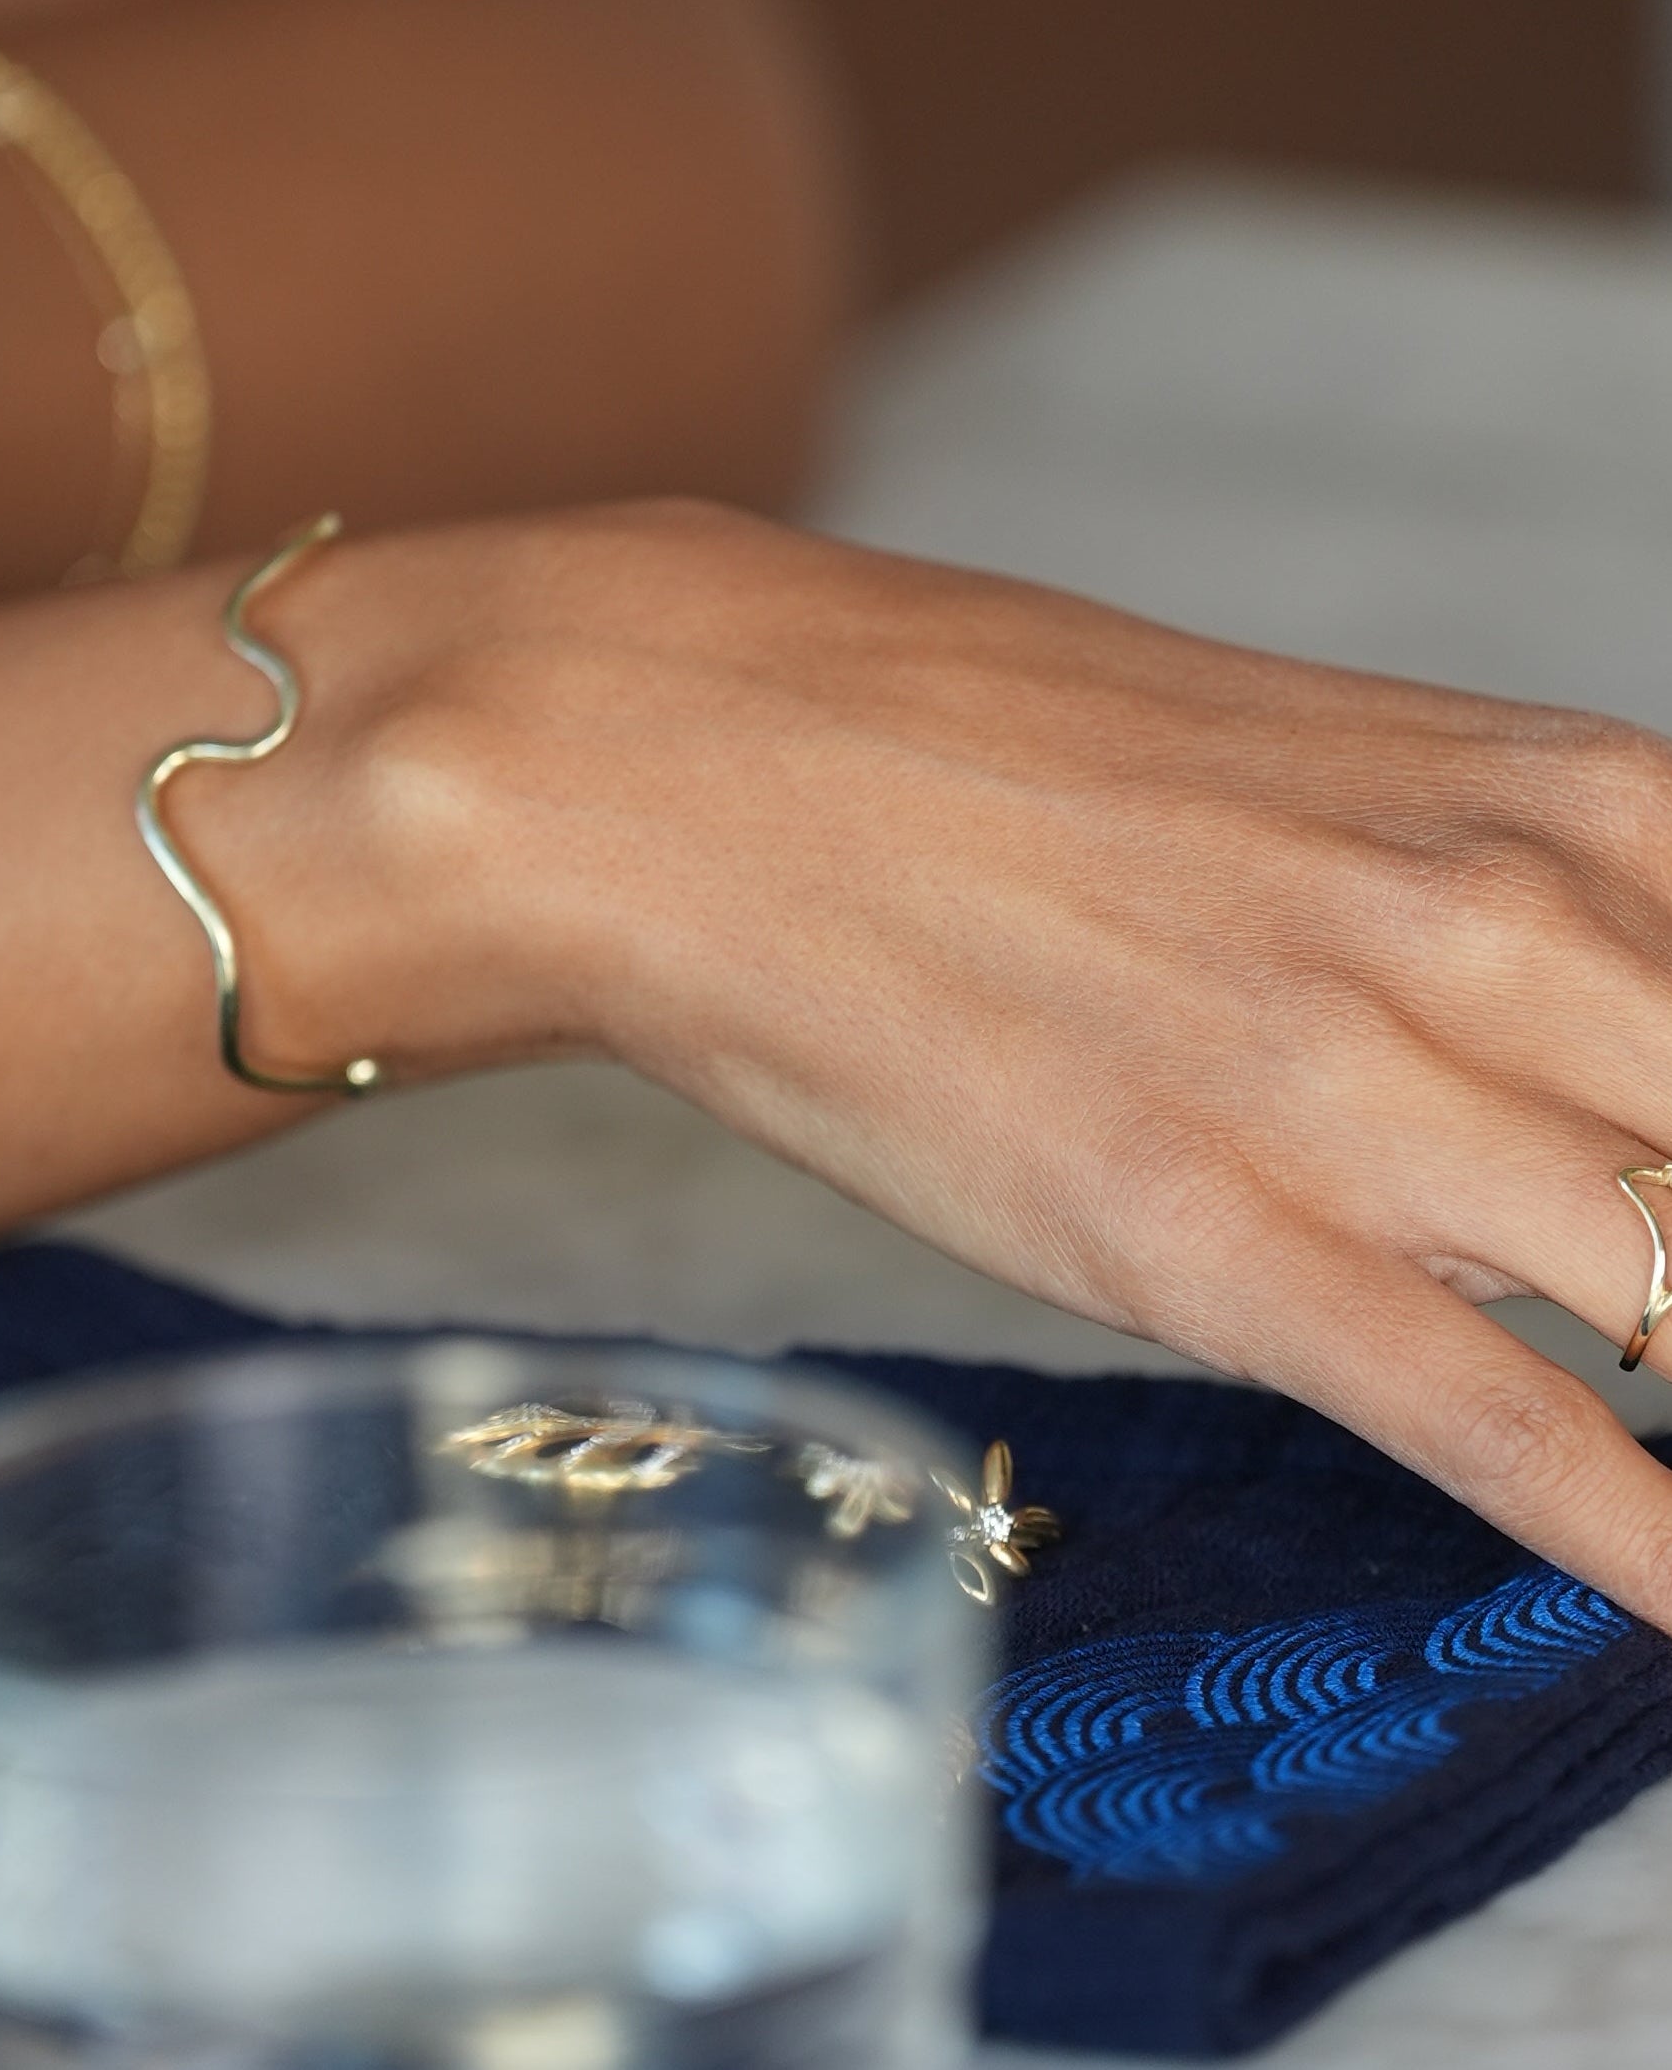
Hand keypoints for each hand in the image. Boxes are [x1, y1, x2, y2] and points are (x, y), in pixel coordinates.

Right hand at [279, 501, 1671, 1630]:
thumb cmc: (993, 750)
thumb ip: (1519, 919)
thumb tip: (1618, 1084)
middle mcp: (1507, 931)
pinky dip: (1637, 1540)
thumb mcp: (1327, 783)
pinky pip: (1501, 1425)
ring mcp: (1360, 1090)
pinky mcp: (1210, 1240)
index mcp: (1565, 801)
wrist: (711, 755)